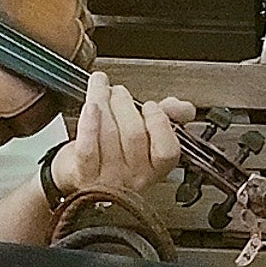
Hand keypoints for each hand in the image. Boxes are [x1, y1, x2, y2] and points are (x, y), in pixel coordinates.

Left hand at [46, 73, 190, 207]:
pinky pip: (88, 148)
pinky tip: (91, 106)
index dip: (159, 122)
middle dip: (124, 104)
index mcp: (155, 168)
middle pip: (134, 135)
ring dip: (103, 102)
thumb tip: (184, 108)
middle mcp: (134, 177)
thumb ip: (168, 119)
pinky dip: (89, 124)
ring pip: (109, 134)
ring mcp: (108, 179)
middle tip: (117, 92)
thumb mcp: (146, 138)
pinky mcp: (83, 175)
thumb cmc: (115, 155)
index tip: (150, 105)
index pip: (167, 150)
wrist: (81, 178)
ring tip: (99, 87)